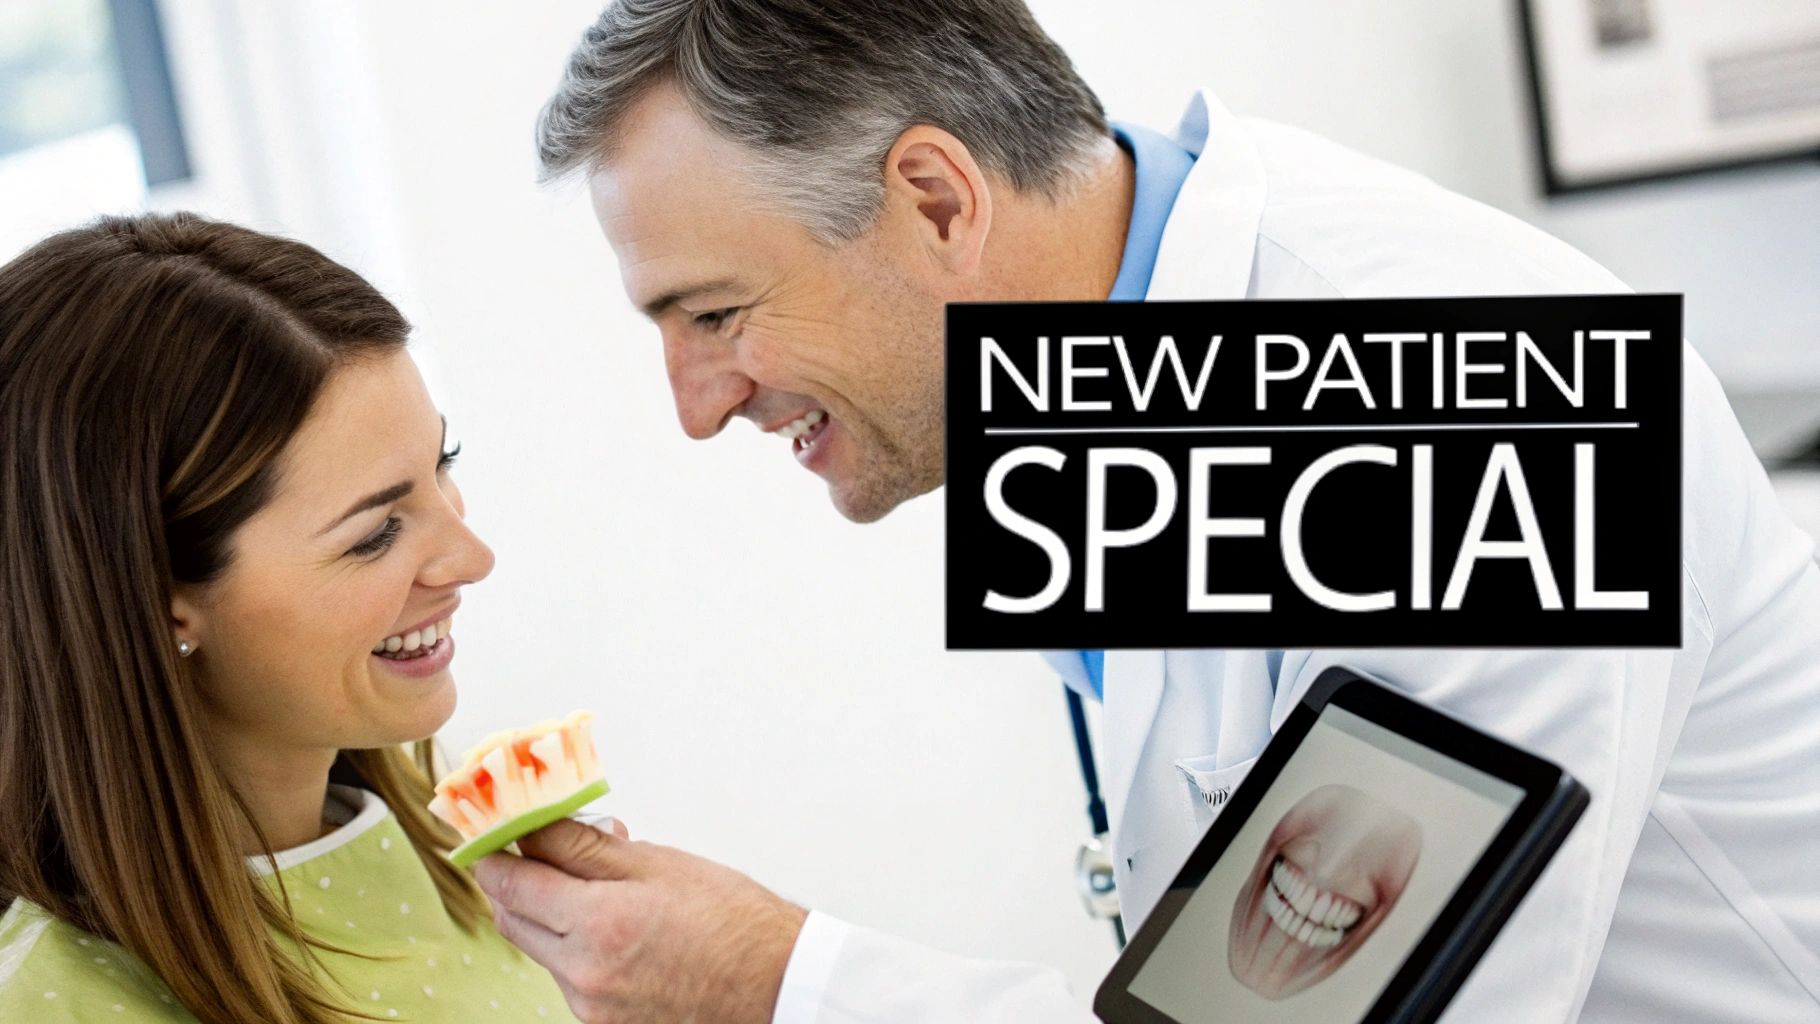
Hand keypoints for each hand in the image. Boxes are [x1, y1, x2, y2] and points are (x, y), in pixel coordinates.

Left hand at [472, 817, 808, 1023]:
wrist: (778, 984)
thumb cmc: (733, 922)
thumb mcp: (658, 864)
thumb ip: (585, 847)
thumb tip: (534, 826)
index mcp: (597, 925)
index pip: (511, 883)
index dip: (495, 852)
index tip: (492, 833)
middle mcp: (584, 975)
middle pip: (514, 922)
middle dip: (518, 883)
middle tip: (539, 852)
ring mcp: (592, 1008)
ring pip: (543, 952)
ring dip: (551, 917)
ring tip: (600, 891)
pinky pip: (570, 979)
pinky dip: (579, 950)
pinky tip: (618, 931)